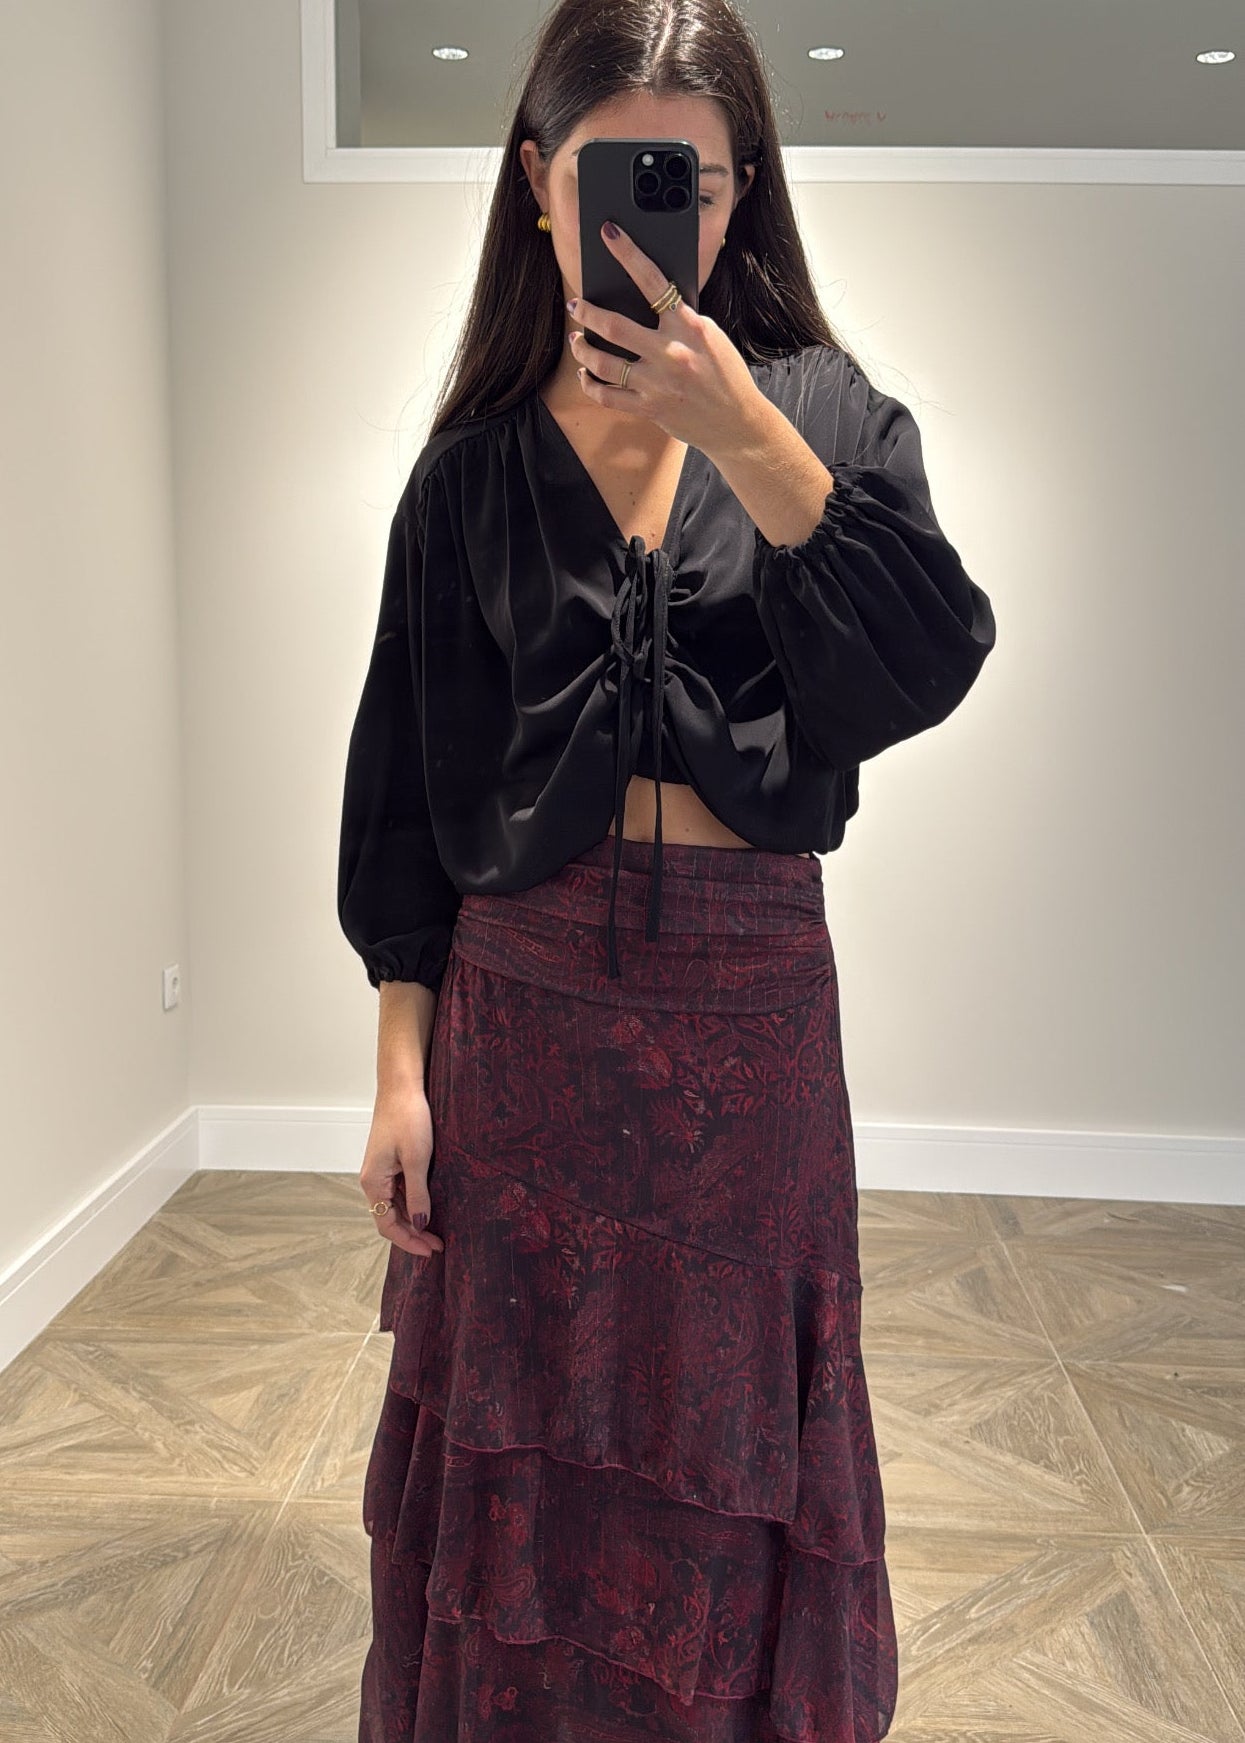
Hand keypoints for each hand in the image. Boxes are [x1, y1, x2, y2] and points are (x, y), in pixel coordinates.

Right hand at [360, 1089, 444, 1257]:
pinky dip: (412, 1202)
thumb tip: (419, 1223)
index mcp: (373, 1182)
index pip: (387, 1225)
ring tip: (437, 1230)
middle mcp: (372, 1179)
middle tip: (438, 1245)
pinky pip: (399, 1190)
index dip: (409, 1241)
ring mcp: (380, 1170)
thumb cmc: (408, 1117)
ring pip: (395, 1205)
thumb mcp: (417, 1159)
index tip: (431, 1250)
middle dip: (413, 1234)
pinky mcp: (390, 1161)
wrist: (401, 1086)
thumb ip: (417, 1194)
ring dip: (413, 1220)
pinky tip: (429, 1206)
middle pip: (390, 1218)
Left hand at [568, 220, 764, 457]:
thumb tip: (647, 300)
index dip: (628, 254)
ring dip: (582, 349)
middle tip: (575, 305)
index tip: (608, 234)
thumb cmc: (725, 374)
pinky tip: (585, 374)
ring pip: (603, 362)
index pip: (653, 281)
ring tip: (576, 340)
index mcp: (689, 327)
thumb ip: (680, 319)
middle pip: (614, 326)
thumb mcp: (710, 336)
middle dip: (587, 312)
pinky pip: (607, 396)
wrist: (737, 421)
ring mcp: (657, 383)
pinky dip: (590, 384)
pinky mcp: (649, 408)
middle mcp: (670, 353)